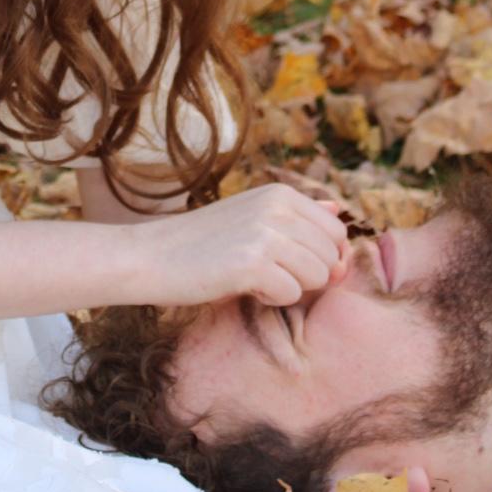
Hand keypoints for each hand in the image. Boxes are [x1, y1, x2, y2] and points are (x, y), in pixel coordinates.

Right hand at [133, 184, 348, 307]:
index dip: (323, 257)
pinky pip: (291, 294)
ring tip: (253, 276)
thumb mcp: (252, 215)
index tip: (288, 262)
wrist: (152, 255)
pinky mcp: (252, 263)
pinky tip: (242, 285)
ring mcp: (265, 233)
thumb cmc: (203, 242)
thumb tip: (339, 209)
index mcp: (280, 193)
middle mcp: (277, 207)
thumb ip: (298, 214)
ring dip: (289, 287)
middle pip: (332, 257)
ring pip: (318, 277)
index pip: (337, 231)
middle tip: (266, 270)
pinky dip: (270, 298)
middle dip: (307, 275)